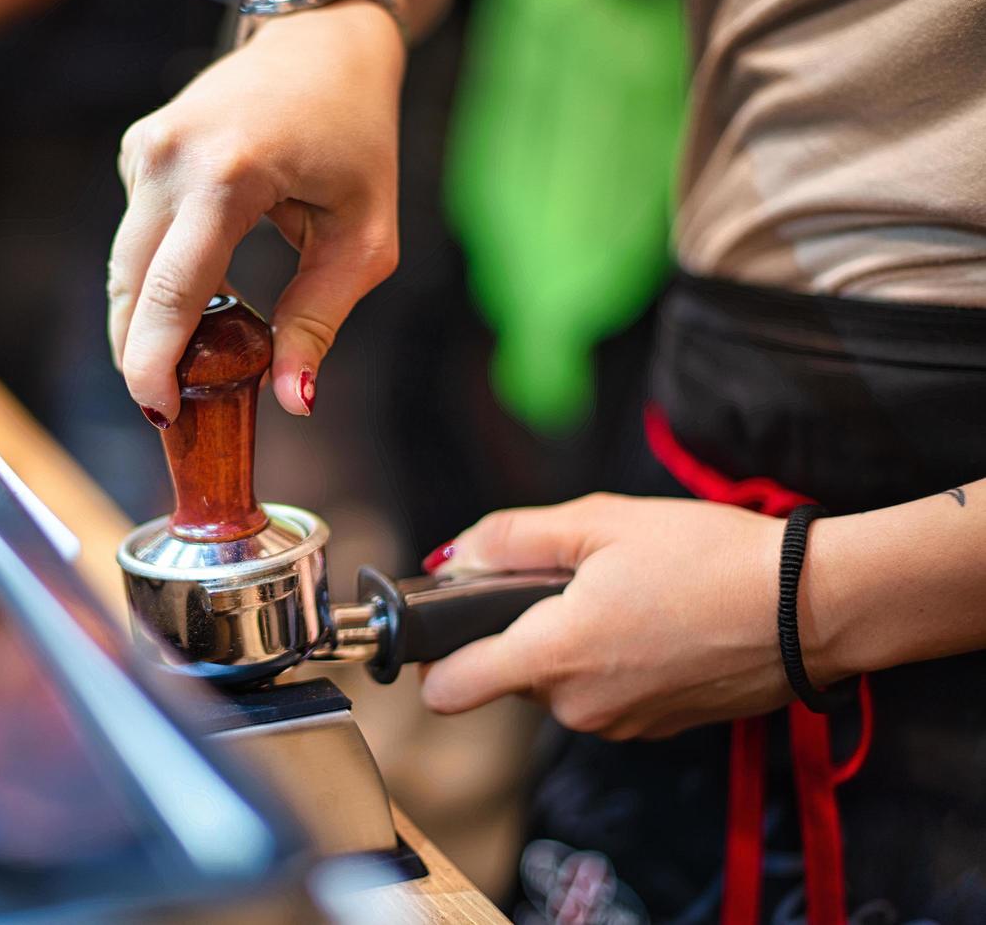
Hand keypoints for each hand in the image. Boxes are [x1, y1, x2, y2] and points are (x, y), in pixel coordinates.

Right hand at [109, 0, 403, 422]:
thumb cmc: (355, 136)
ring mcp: (145, 149)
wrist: (322, 42)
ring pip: (125, 267)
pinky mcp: (138, 150)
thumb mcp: (363, 237)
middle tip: (171, 409)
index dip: (155, 363)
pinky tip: (195, 303)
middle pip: (132, 287)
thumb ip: (322, 319)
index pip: (171, 291)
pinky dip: (157, 279)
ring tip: (184, 368)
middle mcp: (169, 158)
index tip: (161, 415)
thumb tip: (294, 399)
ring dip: (147, 323)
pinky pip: (137, 237)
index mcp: (227, 174)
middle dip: (142, 355)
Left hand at [420, 494, 792, 739]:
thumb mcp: (601, 522)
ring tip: (626, 593)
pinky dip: (615, 663)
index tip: (442, 627)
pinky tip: (657, 621)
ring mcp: (621, 723)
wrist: (815, 608)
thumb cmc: (712, 558)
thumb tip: (453, 555)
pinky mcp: (659, 727)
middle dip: (522, 629)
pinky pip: (607, 695)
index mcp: (552, 655)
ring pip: (560, 685)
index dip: (433, 656)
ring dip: (572, 645)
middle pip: (508, 675)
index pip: (449, 690)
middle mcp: (578, 704)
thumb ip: (512, 538)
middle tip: (571, 578)